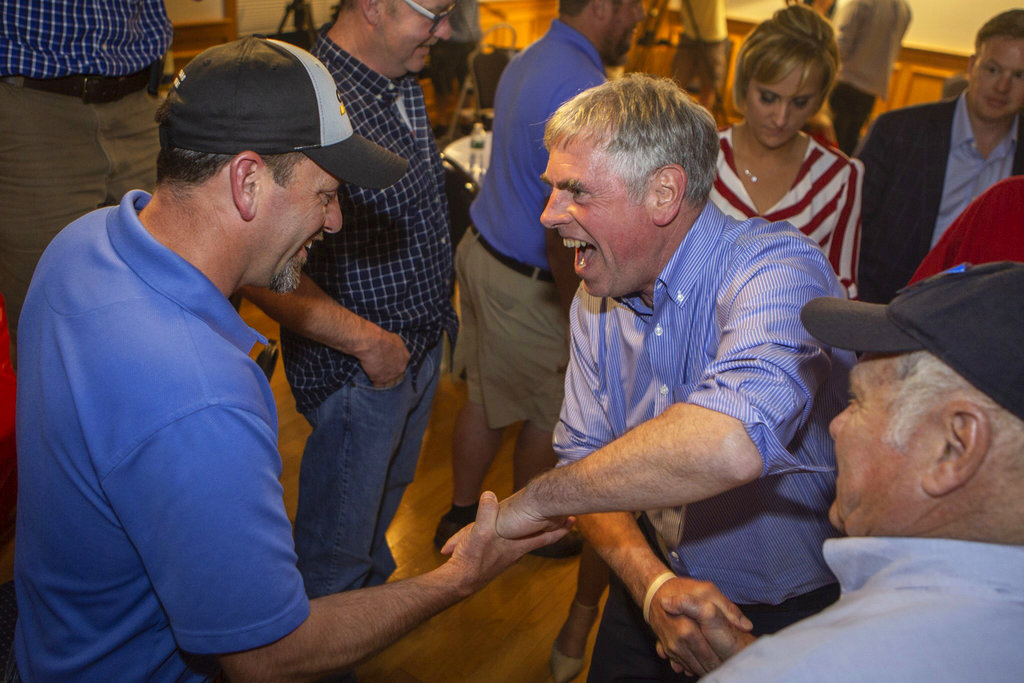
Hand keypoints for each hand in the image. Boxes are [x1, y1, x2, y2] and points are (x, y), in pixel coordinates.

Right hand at [356, 327, 408, 387]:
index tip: (389, 365)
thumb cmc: (381, 337)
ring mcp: (391, 376)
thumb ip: (397, 347)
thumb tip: (394, 348)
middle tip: (384, 373)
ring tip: (378, 378)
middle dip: (391, 375)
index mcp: (405, 358)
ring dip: (384, 381)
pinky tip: (372, 379)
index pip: (402, 365)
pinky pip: (379, 386)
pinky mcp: (380, 380)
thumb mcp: (395, 339)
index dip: (395, 366)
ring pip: (390, 383)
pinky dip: (375, 383)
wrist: (371, 343)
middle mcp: (401, 368)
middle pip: (398, 376)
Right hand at [439, 492, 571, 592]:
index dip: (560, 528)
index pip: (544, 537)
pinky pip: (507, 540)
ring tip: (536, 517)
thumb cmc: (471, 560)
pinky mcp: (494, 554)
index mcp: (516, 546)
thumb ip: (487, 514)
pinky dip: (509, 532)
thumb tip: (490, 494)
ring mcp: (505, 553)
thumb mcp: (478, 534)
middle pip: (538, 537)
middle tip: (564, 515)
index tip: (574, 519)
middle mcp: (515, 550)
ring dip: (530, 529)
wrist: (459, 581)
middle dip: (550, 526)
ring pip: (522, 538)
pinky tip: (501, 527)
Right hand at [661, 592, 756, 668]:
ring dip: (703, 668)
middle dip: (715, 667)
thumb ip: (728, 608)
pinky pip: (679, 664)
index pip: (710, 657)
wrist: (654, 591)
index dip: (723, 661)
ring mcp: (671, 647)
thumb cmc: (682, 589)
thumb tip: (746, 626)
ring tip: (716, 666)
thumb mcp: (707, 590)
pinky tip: (699, 663)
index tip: (733, 660)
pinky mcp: (666, 648)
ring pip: (691, 667)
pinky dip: (689, 666)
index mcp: (688, 630)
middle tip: (727, 665)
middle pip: (701, 665)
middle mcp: (678, 642)